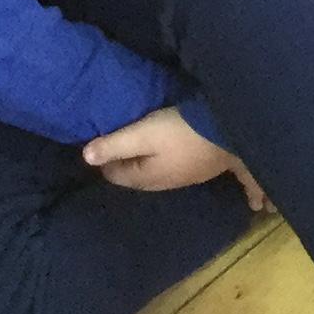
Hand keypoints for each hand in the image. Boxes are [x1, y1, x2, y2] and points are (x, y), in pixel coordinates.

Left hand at [83, 106, 263, 207]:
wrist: (229, 130)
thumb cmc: (180, 131)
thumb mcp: (143, 133)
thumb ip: (114, 144)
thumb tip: (85, 156)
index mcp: (147, 178)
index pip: (116, 175)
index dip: (107, 161)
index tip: (104, 143)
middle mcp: (167, 183)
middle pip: (139, 176)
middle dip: (129, 165)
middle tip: (123, 142)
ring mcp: (189, 177)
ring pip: (162, 174)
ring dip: (153, 166)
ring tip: (150, 149)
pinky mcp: (208, 167)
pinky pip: (187, 172)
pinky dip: (180, 169)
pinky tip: (193, 168)